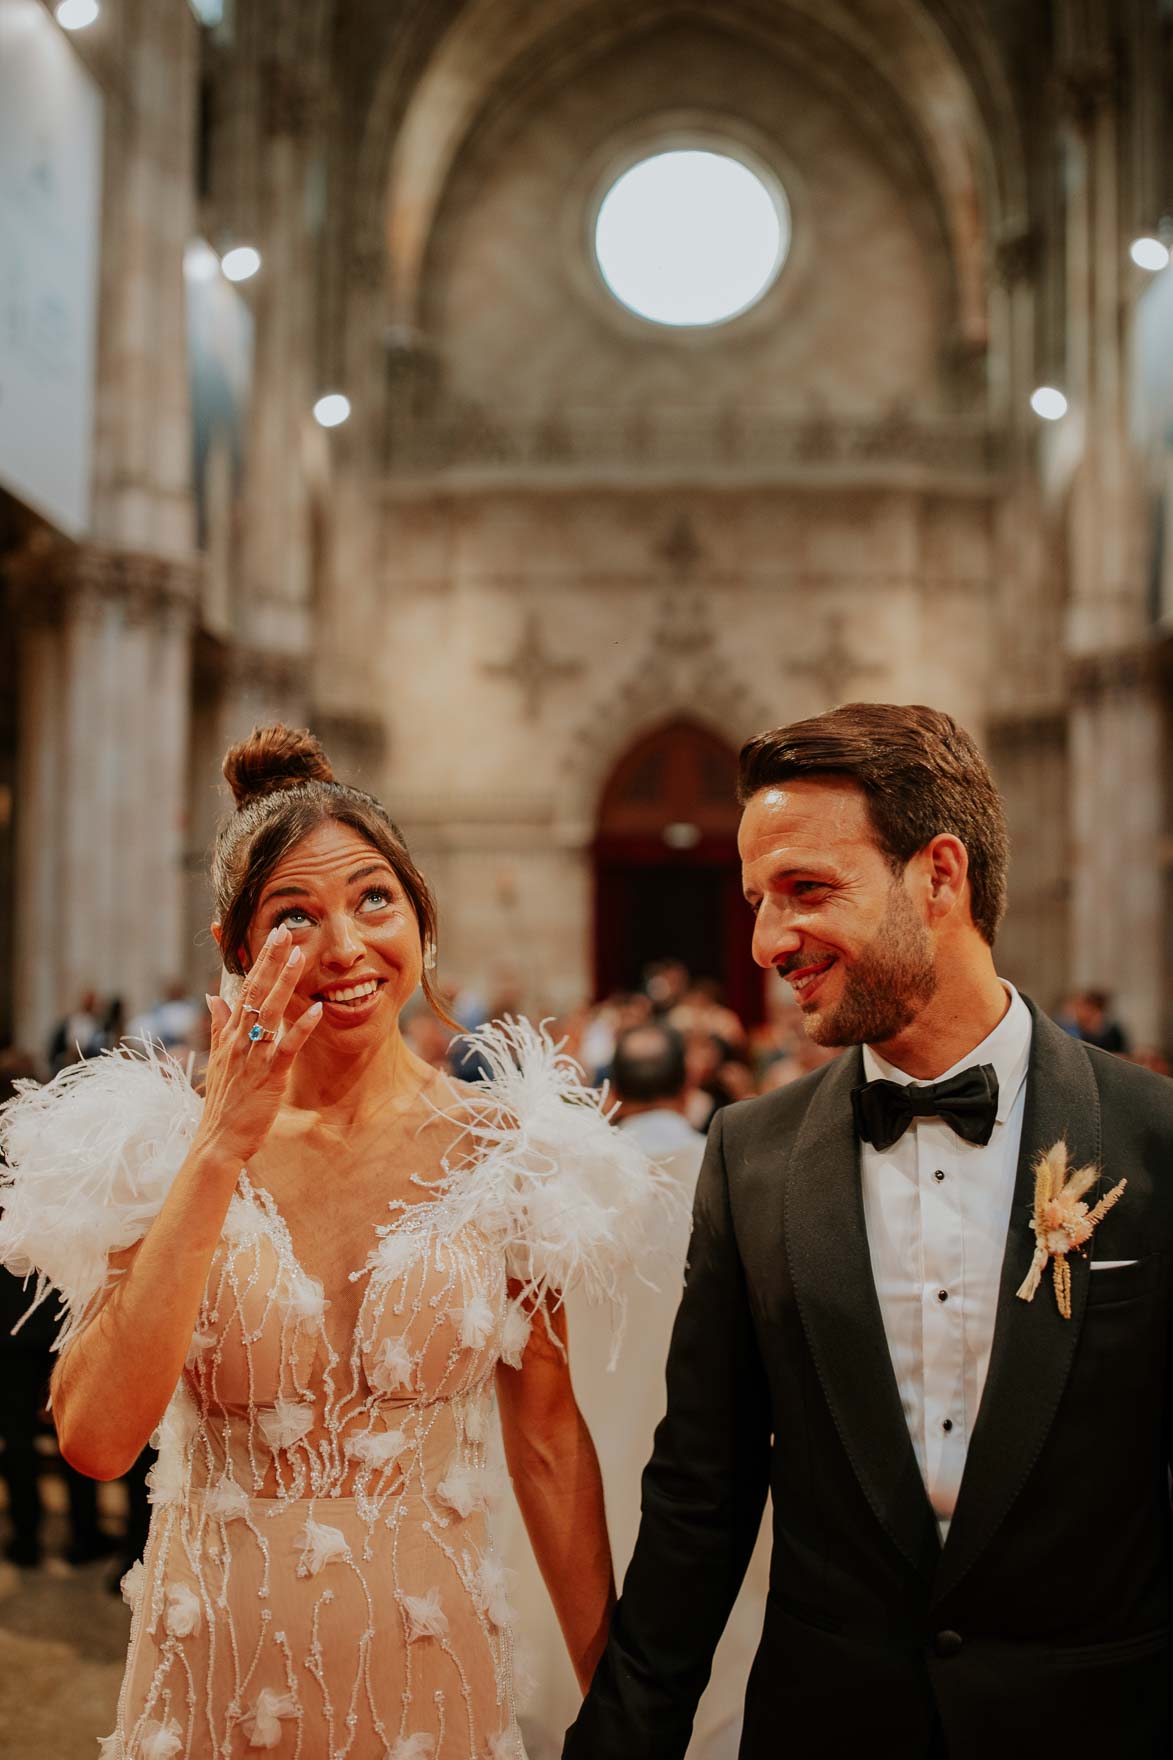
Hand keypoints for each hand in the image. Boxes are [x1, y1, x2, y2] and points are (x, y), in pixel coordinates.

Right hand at [198, 924, 322, 1165]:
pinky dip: (301, 1028)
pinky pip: (286, 1047)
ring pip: (269, 1013)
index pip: (244, 988)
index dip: (259, 961)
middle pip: (255, 992)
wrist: (218, 1139)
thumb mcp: (216, 1058)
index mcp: (229, 1033)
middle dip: (270, 961)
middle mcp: (238, 1039)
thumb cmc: (223, 1100)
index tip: (271, 936)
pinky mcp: (269, 1076)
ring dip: (284, 984)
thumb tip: (212, 995)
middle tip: (284, 931)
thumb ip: (217, 1025)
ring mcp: (252, 1056)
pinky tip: (316, 1010)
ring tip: (299, 957)